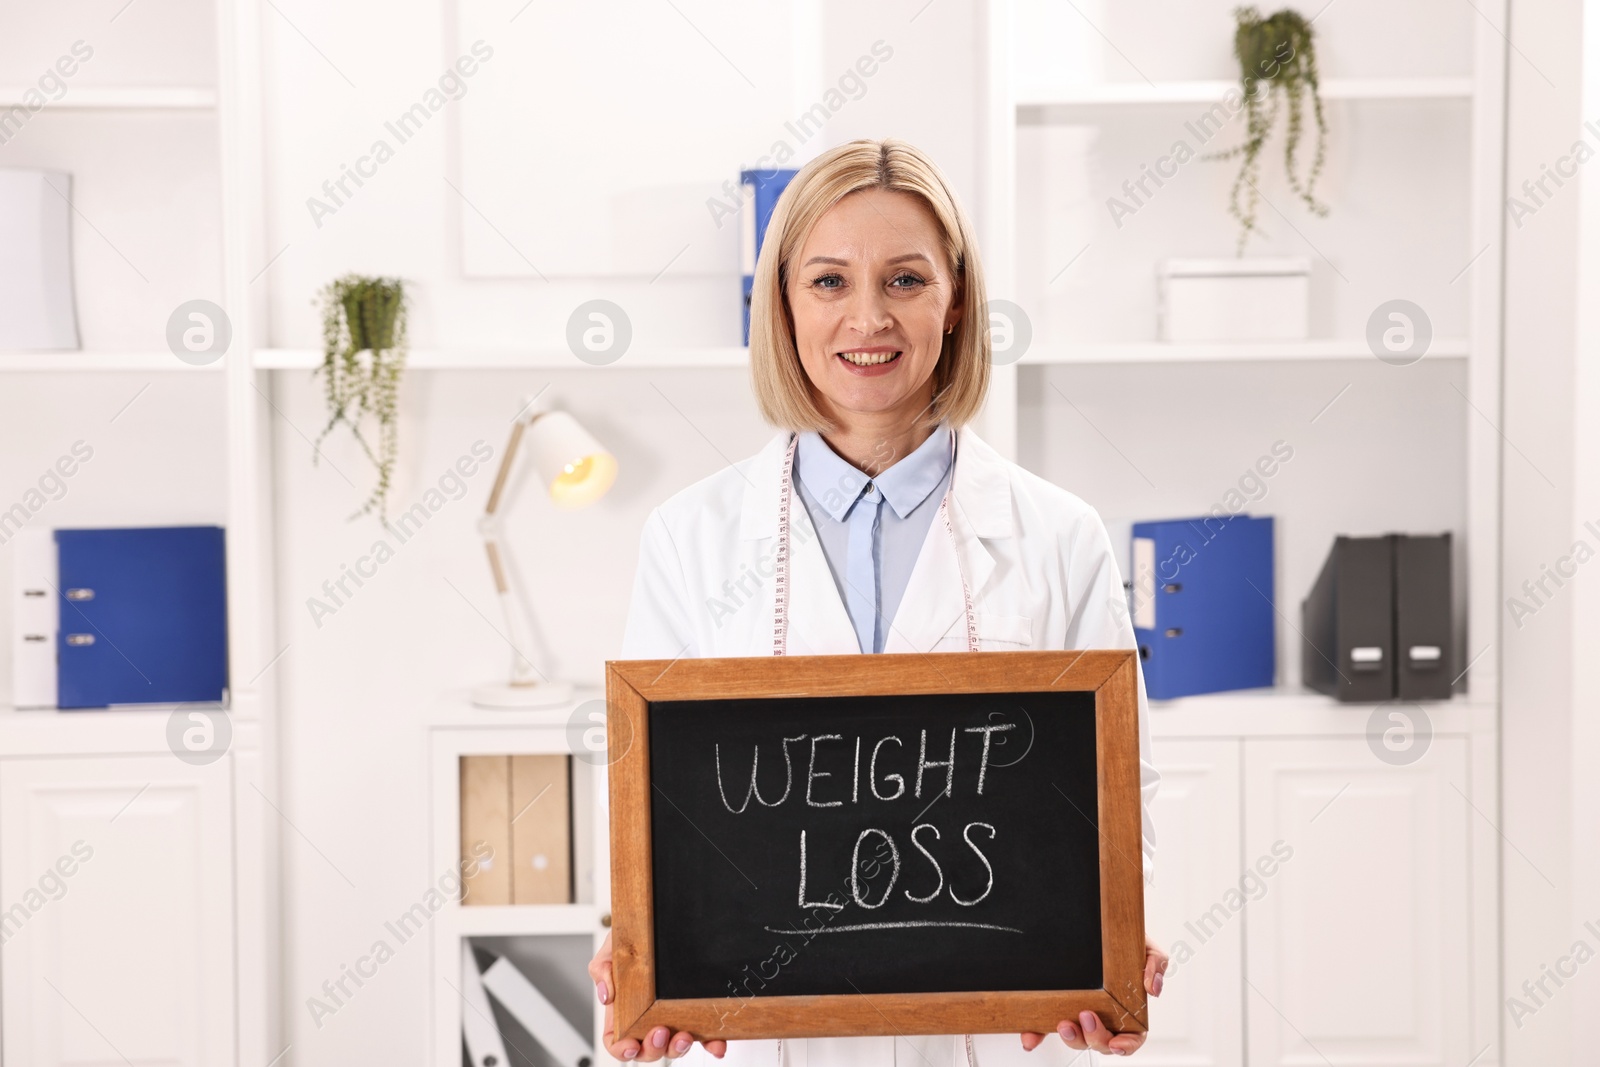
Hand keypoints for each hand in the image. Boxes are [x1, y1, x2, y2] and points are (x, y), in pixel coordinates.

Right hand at [589, 932, 727, 1060]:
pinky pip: (704, 1035)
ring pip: (674, 1047)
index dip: (622, 1050)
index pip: (617, 1041)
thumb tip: (605, 995)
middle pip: (646, 1050)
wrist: (660, 920)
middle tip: (661, 1031)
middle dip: (654, 1049)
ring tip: (685, 1035)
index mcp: (624, 1009)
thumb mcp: (613, 949)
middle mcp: (647, 1017)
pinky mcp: (695, 1011)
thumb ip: (602, 969)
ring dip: (679, 1049)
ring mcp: (672, 1016)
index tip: (631, 1045)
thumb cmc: (635, 937)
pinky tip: (717, 1045)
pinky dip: (711, 1044)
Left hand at [1018, 936, 1167, 1055]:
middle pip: (1102, 1042)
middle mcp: (1105, 1016)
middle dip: (1095, 1037)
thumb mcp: (1145, 948)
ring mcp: (1080, 1013)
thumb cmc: (1124, 942)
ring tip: (1065, 1023)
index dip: (1126, 1046)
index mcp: (1128, 1009)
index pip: (1132, 1038)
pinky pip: (1045, 1026)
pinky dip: (1037, 1035)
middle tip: (1088, 1015)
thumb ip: (1156, 964)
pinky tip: (1030, 1037)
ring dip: (1071, 1038)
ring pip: (1077, 1038)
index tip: (1116, 1044)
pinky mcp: (1058, 1006)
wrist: (1101, 926)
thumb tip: (1153, 988)